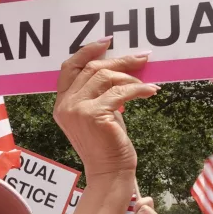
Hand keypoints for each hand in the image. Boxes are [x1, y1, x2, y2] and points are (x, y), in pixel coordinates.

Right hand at [53, 39, 156, 179]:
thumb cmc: (107, 143)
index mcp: (62, 103)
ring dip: (131, 76)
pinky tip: (150, 92)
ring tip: (146, 83)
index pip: (69, 67)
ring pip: (106, 76)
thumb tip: (120, 66)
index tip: (108, 41)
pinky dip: (139, 89)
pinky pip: (121, 92)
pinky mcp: (94, 114)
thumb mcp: (97, 112)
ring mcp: (77, 109)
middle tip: (141, 57)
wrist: (110, 172)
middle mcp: (65, 104)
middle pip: (91, 68)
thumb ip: (99, 91)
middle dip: (119, 60)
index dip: (88, 50)